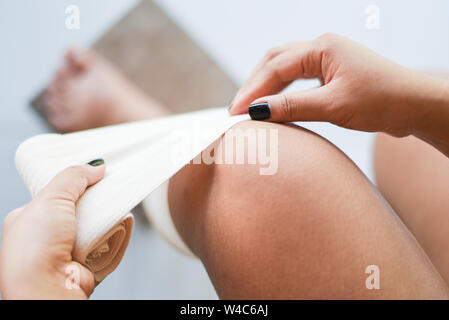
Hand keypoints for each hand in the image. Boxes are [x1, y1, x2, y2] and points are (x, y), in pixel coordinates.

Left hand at [0, 161, 104, 298]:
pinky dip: (112, 234)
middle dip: (93, 200)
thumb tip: (96, 166)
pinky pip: (105, 240)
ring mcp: (67, 249)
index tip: (93, 174)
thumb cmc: (34, 249)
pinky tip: (114, 227)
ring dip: (103, 218)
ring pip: (94, 224)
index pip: (56, 193)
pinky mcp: (86, 260)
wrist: (47, 288)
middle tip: (107, 188)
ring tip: (111, 208)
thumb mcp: (51, 198)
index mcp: (28, 218)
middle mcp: (46, 235)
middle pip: (79, 207)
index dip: (74, 183)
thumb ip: (73, 177)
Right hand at [230, 33, 448, 138]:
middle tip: (237, 109)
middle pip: (275, 61)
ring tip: (250, 108)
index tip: (235, 112)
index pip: (275, 68)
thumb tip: (257, 111)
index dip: (252, 91)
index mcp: (321, 48)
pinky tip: (274, 105)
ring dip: (266, 88)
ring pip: (285, 70)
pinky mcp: (332, 75)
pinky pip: (298, 80)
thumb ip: (293, 107)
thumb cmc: (382, 101)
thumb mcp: (333, 106)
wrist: (415, 106)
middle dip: (254, 85)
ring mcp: (327, 61)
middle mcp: (321, 49)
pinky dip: (282, 92)